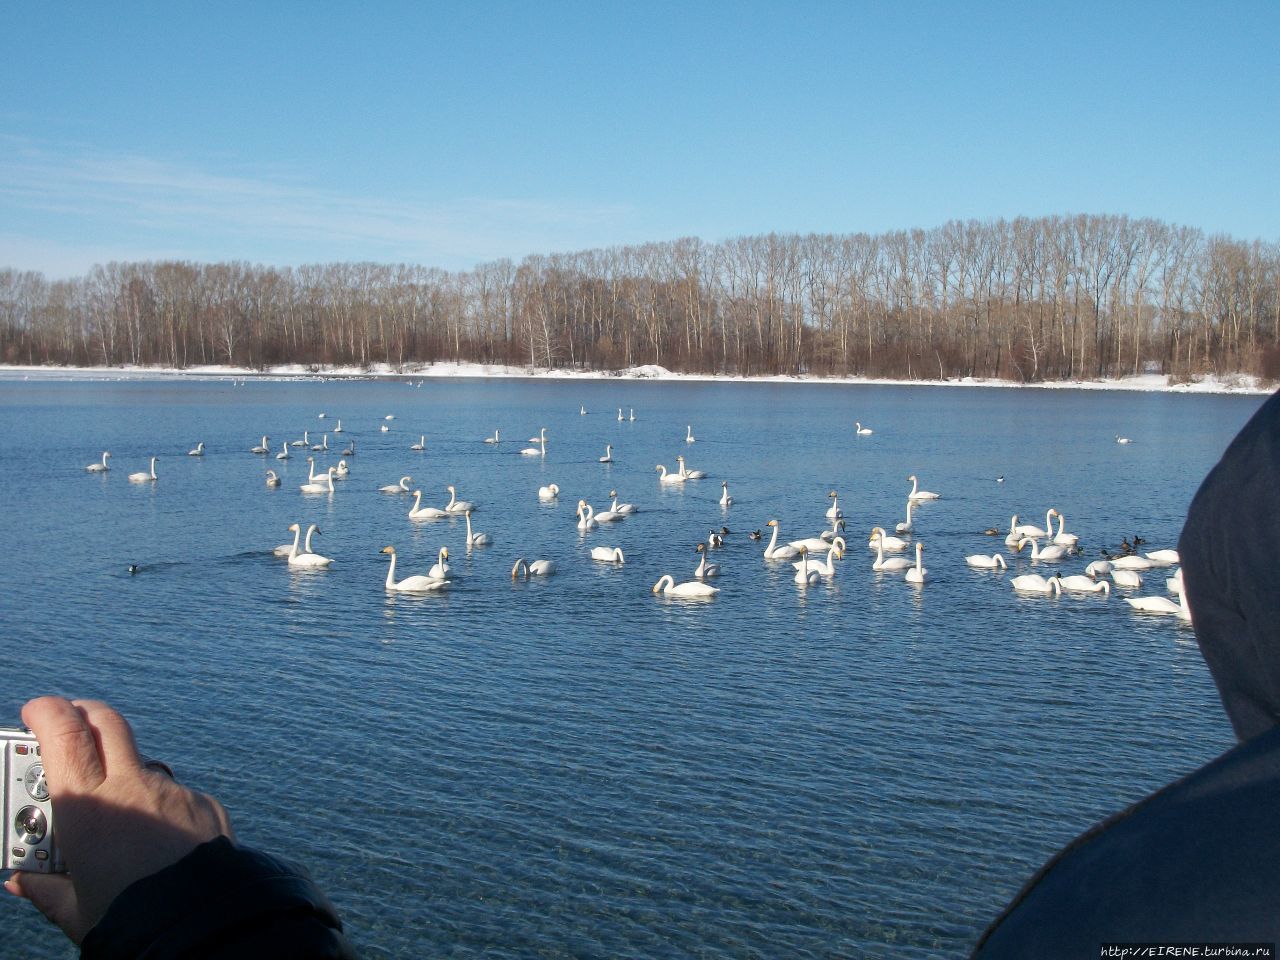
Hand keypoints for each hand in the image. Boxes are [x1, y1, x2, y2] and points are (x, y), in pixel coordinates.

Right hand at [4, 697, 233, 943]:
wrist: (200, 927)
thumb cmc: (130, 921)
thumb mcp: (74, 909)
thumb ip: (45, 888)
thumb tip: (20, 881)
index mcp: (87, 807)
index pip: (64, 735)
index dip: (48, 712)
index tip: (36, 710)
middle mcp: (132, 788)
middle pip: (107, 725)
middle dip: (83, 715)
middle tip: (68, 722)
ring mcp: (172, 793)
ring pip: (143, 765)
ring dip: (123, 775)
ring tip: (113, 812)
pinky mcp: (204, 804)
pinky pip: (177, 796)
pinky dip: (161, 809)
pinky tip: (157, 842)